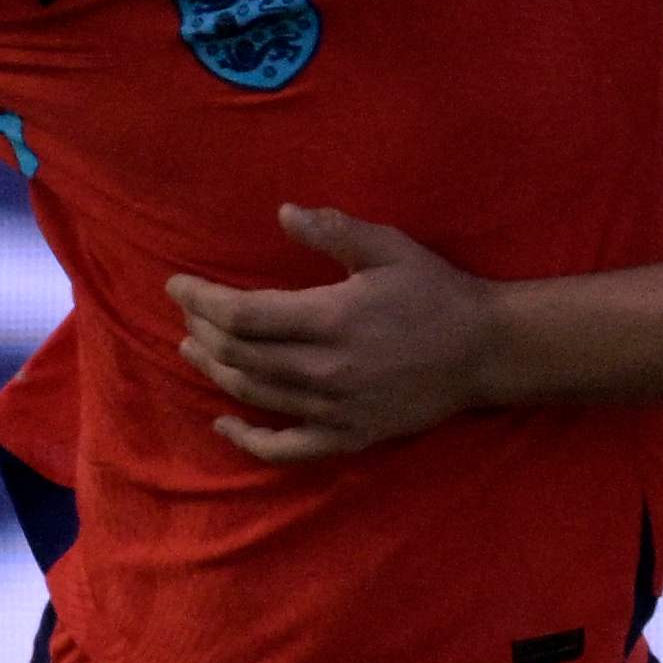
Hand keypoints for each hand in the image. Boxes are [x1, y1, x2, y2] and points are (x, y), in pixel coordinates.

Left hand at [168, 205, 497, 464]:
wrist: (485, 351)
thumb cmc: (435, 292)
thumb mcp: (389, 248)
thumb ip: (334, 231)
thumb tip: (283, 213)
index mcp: (331, 318)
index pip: (241, 315)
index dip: (200, 300)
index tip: (177, 286)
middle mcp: (324, 369)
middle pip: (239, 355)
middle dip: (201, 332)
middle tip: (186, 314)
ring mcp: (334, 409)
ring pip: (254, 394)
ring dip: (215, 371)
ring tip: (193, 349)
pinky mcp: (348, 437)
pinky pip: (286, 448)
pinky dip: (248, 439)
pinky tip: (224, 424)